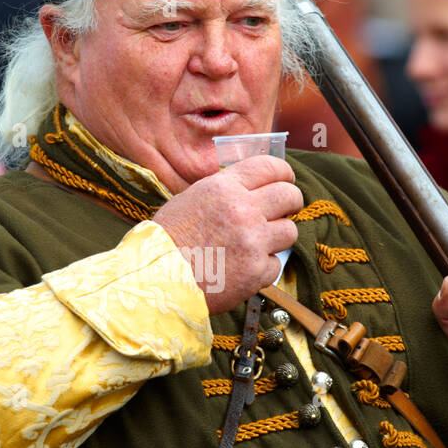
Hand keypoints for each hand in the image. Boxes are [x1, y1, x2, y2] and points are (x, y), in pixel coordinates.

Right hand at [153, 155, 302, 313]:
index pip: (270, 167)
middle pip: (289, 196)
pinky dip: (263, 268)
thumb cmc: (165, 242)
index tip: (286, 181)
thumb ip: (222, 192)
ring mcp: (253, 241)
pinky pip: (276, 264)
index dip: (284, 174)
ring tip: (257, 245)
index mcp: (224, 188)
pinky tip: (243, 269)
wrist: (156, 280)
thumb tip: (248, 190)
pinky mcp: (257, 271)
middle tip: (285, 211)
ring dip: (277, 237)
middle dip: (291, 202)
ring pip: (289, 231)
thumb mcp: (189, 200)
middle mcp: (243, 210)